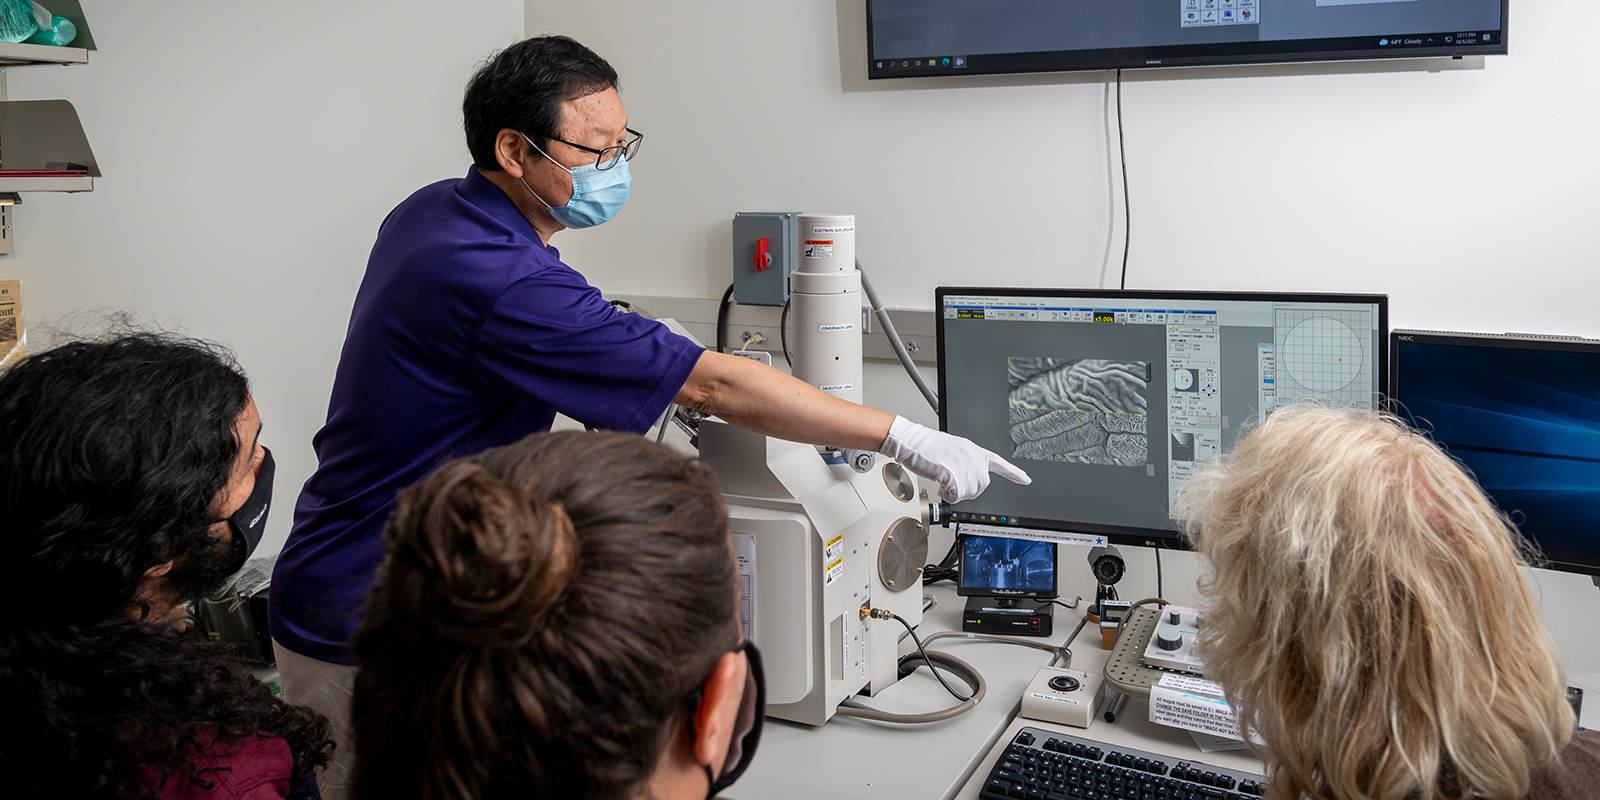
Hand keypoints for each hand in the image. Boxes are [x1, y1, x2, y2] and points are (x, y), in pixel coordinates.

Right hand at [877, 416, 1030, 502]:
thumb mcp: (953, 449)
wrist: (914, 442)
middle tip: (951, 481)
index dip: (1014, 473)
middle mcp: (974, 459)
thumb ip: (965, 461)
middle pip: (981, 487)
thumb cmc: (927, 445)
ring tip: (943, 479)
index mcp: (975, 450)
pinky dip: (947, 495)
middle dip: (967, 488)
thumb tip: (966, 478)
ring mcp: (967, 468)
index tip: (1026, 479)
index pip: (999, 463)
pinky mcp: (957, 478)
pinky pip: (956, 497)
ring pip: (969, 493)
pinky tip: (940, 484)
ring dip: (955, 492)